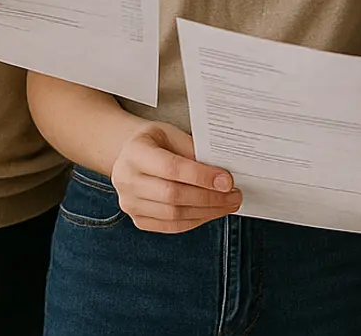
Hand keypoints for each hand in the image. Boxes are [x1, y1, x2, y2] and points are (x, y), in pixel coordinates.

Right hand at [110, 123, 242, 232]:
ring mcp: (130, 203)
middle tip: (234, 195)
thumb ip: (193, 151)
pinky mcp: (138, 219)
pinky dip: (195, 221)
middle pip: (173, 195)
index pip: (171, 168)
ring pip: (173, 215)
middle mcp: (127, 180)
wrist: (130, 155)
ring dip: (207, 212)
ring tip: (227, 204)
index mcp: (135, 153)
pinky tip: (211, 212)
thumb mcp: (172, 134)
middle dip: (209, 197)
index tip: (227, 181)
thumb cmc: (155, 142)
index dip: (201, 177)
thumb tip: (222, 172)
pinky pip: (171, 226)